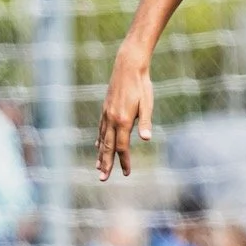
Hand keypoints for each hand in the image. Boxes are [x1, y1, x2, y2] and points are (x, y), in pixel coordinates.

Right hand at [96, 49, 153, 179]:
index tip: (127, 172)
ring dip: (100, 155)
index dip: (124, 161)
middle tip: (102, 179)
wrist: (128, 66)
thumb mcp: (147, 103)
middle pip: (107, 147)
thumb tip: (147, 138)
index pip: (122, 147)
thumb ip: (146, 122)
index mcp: (123, 121)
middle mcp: (112, 119)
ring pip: (101, 139)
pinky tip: (97, 146)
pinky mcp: (105, 109)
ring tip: (98, 168)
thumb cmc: (142, 85)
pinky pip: (100, 129)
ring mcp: (106, 114)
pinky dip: (98, 140)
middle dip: (106, 164)